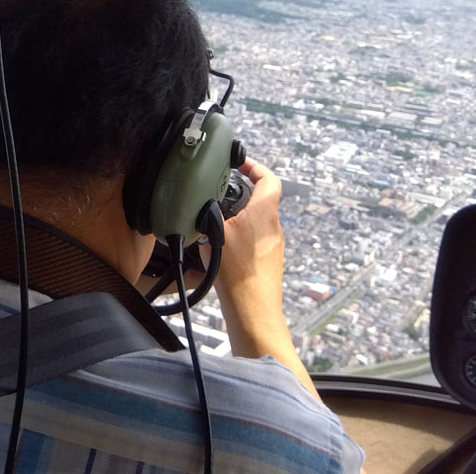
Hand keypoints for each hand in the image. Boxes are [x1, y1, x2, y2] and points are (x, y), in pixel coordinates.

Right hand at [208, 157, 321, 400]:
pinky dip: (239, 237)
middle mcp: (274, 228)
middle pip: (262, 200)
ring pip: (257, 221)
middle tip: (220, 190)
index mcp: (265, 213)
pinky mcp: (268, 264)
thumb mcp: (216, 234)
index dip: (255, 167)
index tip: (239, 163)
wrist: (253, 312)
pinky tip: (219, 249)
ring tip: (215, 220)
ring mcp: (273, 247)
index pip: (269, 179)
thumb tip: (201, 205)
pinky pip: (254, 241)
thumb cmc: (238, 273)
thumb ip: (209, 213)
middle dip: (241, 192)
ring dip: (239, 217)